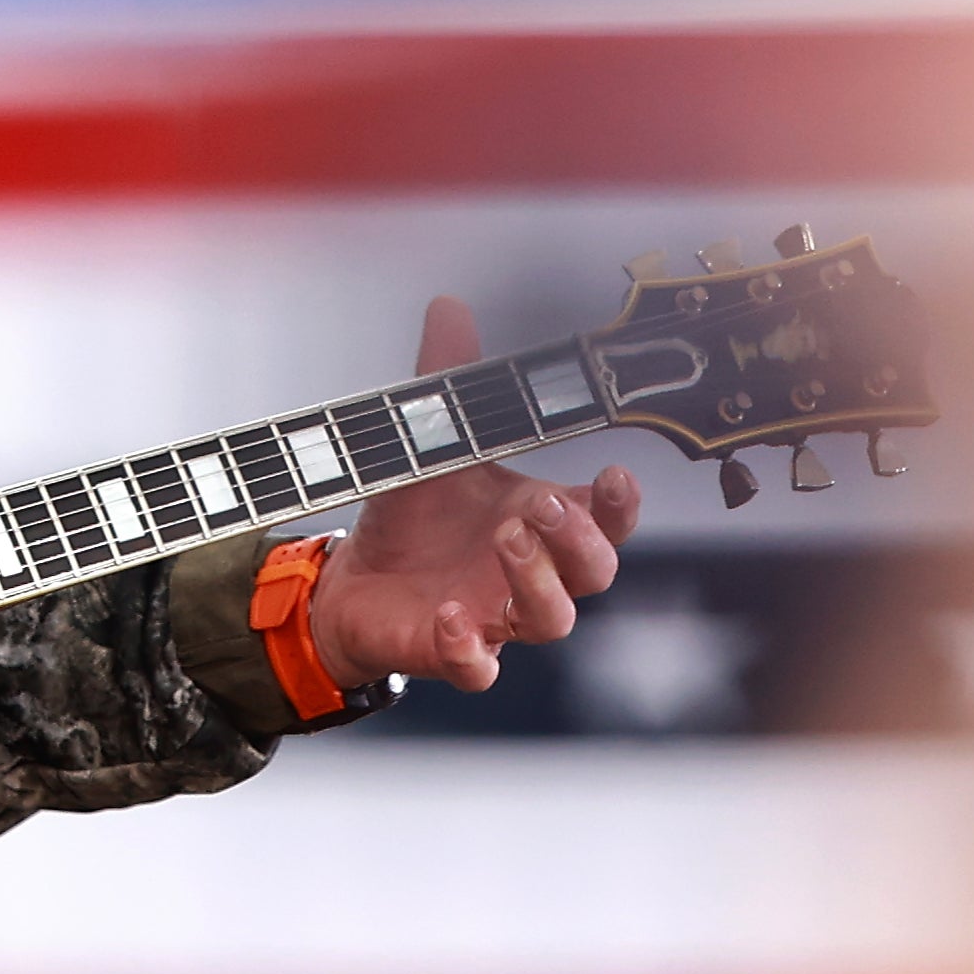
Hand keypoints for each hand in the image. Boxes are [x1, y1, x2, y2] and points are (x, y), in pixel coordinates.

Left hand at [309, 295, 640, 692]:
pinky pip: (479, 667)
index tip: (615, 474)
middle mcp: (533, 573)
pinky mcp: (452, 651)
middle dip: (577, 538)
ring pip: (552, 620)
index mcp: (542, 521)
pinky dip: (468, 647)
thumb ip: (443, 380)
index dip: (621, 505)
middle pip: (596, 572)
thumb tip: (448, 306)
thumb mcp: (424, 442)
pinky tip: (448, 613)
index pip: (608, 520)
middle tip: (536, 504)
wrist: (351, 577)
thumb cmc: (413, 515)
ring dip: (536, 580)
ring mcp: (498, 617)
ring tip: (504, 539)